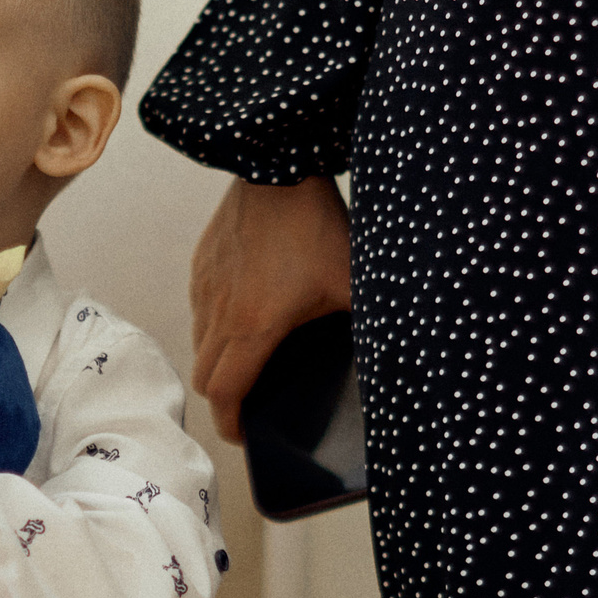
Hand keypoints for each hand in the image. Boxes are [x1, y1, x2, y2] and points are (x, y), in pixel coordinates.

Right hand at [189, 174, 352, 441]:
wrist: (278, 161)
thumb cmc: (316, 223)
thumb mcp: (353, 282)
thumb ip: (369, 328)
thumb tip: (397, 361)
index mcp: (252, 327)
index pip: (224, 394)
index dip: (233, 424)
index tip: (247, 436)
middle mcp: (218, 311)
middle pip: (205, 376)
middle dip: (226, 397)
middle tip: (254, 402)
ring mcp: (205, 285)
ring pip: (200, 341)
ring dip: (221, 358)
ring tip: (255, 355)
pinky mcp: (203, 261)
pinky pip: (200, 305)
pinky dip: (216, 322)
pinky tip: (250, 307)